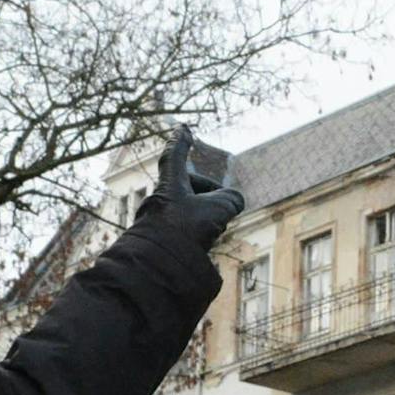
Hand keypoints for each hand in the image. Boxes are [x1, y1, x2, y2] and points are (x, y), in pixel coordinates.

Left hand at [143, 124, 243, 250]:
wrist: (162, 265)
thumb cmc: (185, 230)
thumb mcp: (218, 208)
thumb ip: (231, 198)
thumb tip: (233, 201)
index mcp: (170, 184)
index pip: (174, 155)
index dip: (181, 142)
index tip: (182, 129)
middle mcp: (163, 199)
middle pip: (191, 187)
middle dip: (209, 195)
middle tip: (221, 207)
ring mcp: (163, 219)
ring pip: (192, 210)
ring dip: (207, 217)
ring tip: (210, 231)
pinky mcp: (165, 239)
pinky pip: (188, 229)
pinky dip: (200, 233)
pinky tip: (203, 245)